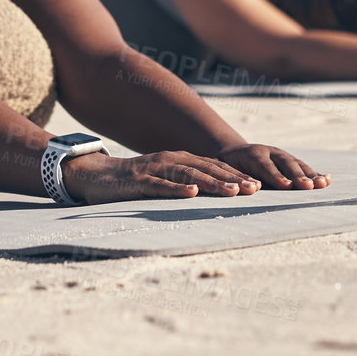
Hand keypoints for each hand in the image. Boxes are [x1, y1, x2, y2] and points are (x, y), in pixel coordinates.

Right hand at [63, 150, 262, 204]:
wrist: (98, 176)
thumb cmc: (134, 182)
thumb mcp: (164, 180)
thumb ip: (185, 183)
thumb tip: (212, 195)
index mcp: (179, 160)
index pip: (213, 167)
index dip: (236, 175)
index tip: (258, 186)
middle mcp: (170, 160)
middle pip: (207, 169)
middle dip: (232, 179)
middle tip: (254, 189)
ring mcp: (154, 169)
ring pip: (189, 175)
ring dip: (212, 183)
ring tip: (233, 191)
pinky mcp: (139, 181)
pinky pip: (160, 185)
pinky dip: (177, 189)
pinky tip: (192, 194)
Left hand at [217, 143, 329, 190]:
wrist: (234, 152)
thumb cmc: (226, 165)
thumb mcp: (221, 168)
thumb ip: (230, 177)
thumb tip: (240, 188)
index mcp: (252, 154)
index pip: (265, 165)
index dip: (276, 175)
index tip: (286, 185)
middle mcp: (269, 152)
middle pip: (285, 164)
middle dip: (297, 175)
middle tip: (307, 186)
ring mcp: (281, 155)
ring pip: (297, 164)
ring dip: (310, 174)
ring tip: (322, 184)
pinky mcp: (289, 160)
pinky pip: (303, 167)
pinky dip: (315, 173)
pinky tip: (327, 180)